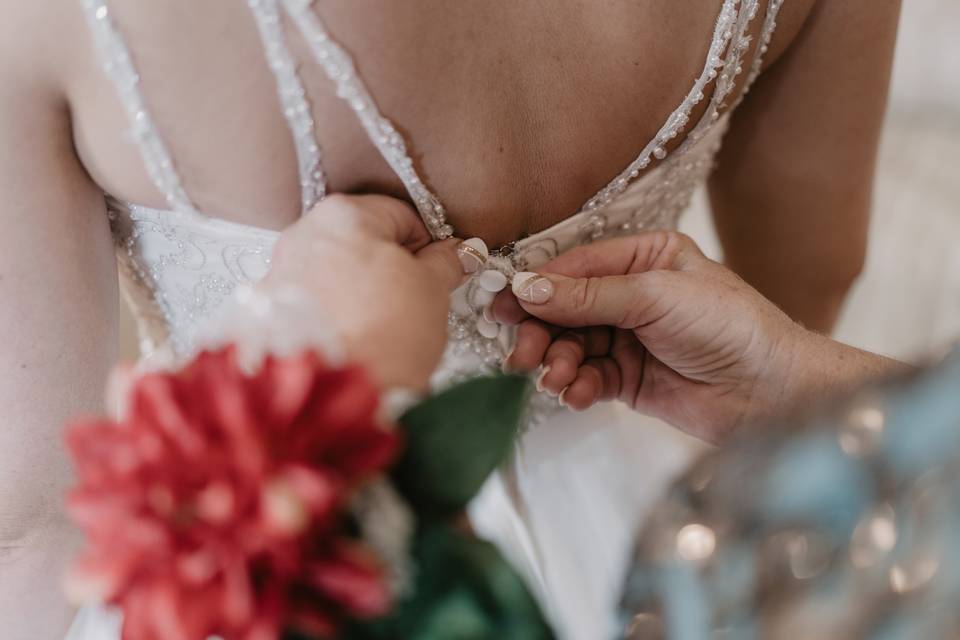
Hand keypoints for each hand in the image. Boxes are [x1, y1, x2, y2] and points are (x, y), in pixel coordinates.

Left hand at [262, 194, 465, 390]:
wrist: (333, 398)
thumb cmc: (383, 336)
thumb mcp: (432, 290)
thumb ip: (443, 262)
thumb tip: (454, 253)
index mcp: (344, 214)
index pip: (400, 214)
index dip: (427, 244)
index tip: (438, 269)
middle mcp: (302, 235)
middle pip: (362, 241)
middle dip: (390, 267)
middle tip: (415, 300)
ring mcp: (280, 274)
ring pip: (336, 272)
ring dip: (362, 291)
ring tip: (384, 325)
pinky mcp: (270, 313)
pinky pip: (315, 301)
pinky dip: (336, 313)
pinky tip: (355, 337)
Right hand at [492, 231, 808, 442]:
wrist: (771, 393)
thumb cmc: (728, 327)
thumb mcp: (656, 297)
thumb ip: (588, 295)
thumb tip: (526, 288)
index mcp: (644, 258)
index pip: (576, 265)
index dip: (538, 285)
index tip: (503, 305)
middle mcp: (632, 294)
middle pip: (565, 308)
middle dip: (541, 331)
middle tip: (522, 354)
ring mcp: (629, 338)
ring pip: (571, 346)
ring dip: (557, 363)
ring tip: (556, 379)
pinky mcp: (629, 379)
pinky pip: (587, 378)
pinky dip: (576, 387)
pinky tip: (576, 395)